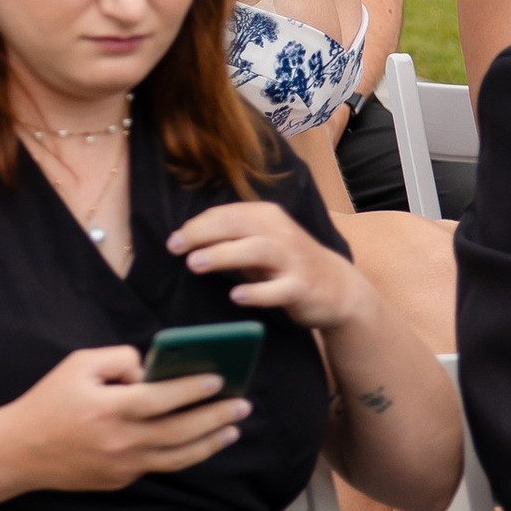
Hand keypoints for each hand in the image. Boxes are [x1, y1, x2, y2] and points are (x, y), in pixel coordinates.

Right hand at [0, 345, 244, 493]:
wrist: (21, 451)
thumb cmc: (49, 401)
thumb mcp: (77, 365)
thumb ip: (117, 359)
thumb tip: (150, 368)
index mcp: (109, 409)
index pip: (162, 398)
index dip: (192, 389)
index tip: (219, 379)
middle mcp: (121, 441)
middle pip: (181, 431)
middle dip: (216, 417)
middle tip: (241, 405)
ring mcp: (124, 466)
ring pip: (179, 456)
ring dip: (210, 442)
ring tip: (231, 429)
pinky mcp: (122, 481)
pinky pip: (160, 465)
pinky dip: (184, 454)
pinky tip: (198, 442)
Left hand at [166, 200, 361, 332]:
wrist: (337, 287)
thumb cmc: (286, 263)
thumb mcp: (258, 244)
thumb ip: (229, 239)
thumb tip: (186, 240)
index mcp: (267, 216)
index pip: (227, 214)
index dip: (197, 225)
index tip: (173, 240)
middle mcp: (281, 233)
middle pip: (239, 225)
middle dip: (203, 234)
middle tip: (175, 247)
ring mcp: (294, 260)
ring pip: (258, 250)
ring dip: (224, 255)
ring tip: (194, 264)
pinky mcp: (303, 287)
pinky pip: (279, 289)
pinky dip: (257, 292)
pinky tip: (236, 296)